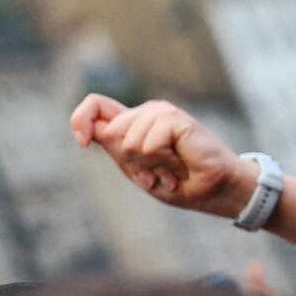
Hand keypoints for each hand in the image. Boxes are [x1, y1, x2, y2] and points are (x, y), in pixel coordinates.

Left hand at [70, 94, 252, 219]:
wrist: (215, 189)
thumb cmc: (180, 181)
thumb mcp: (139, 170)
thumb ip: (118, 149)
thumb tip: (94, 131)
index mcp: (132, 124)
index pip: (95, 106)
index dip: (80, 119)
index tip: (82, 141)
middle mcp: (146, 113)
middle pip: (110, 131)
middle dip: (128, 162)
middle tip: (156, 172)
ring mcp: (162, 112)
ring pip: (128, 141)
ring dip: (149, 165)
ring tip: (170, 168)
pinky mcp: (176, 118)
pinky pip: (149, 144)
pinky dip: (162, 162)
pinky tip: (179, 163)